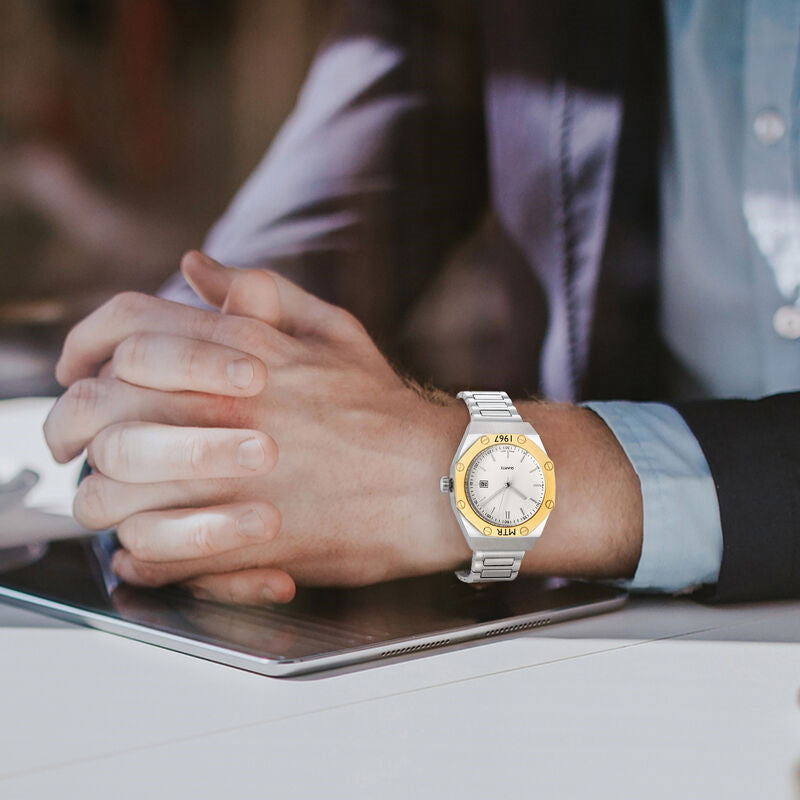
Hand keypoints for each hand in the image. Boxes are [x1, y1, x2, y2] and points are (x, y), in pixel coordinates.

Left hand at [45, 252, 469, 603]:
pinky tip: (145, 548)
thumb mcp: (332, 330)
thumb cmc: (385, 407)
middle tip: (69, 442)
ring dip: (100, 498)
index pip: (125, 328)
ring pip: (110, 493)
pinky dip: (139, 554)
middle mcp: (225, 410)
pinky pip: (155, 555)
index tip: (76, 368)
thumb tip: (196, 265)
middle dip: (67, 424)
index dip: (83, 343)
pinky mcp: (246, 545)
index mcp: (242, 351)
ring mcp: (231, 481)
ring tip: (114, 499)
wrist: (439, 478)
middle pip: (97, 410)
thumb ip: (262, 292)